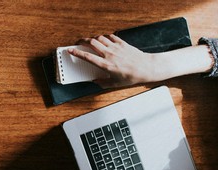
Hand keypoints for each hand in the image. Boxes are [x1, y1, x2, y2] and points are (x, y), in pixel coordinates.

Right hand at [68, 34, 213, 87]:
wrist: (147, 68)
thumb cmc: (132, 76)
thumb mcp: (115, 84)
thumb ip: (102, 83)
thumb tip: (95, 82)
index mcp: (106, 65)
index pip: (87, 57)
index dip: (77, 53)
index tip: (70, 50)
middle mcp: (109, 54)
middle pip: (91, 43)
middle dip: (82, 41)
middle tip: (78, 43)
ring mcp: (116, 47)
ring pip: (100, 38)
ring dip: (93, 39)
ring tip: (91, 42)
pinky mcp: (122, 43)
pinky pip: (110, 37)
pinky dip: (105, 37)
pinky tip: (104, 40)